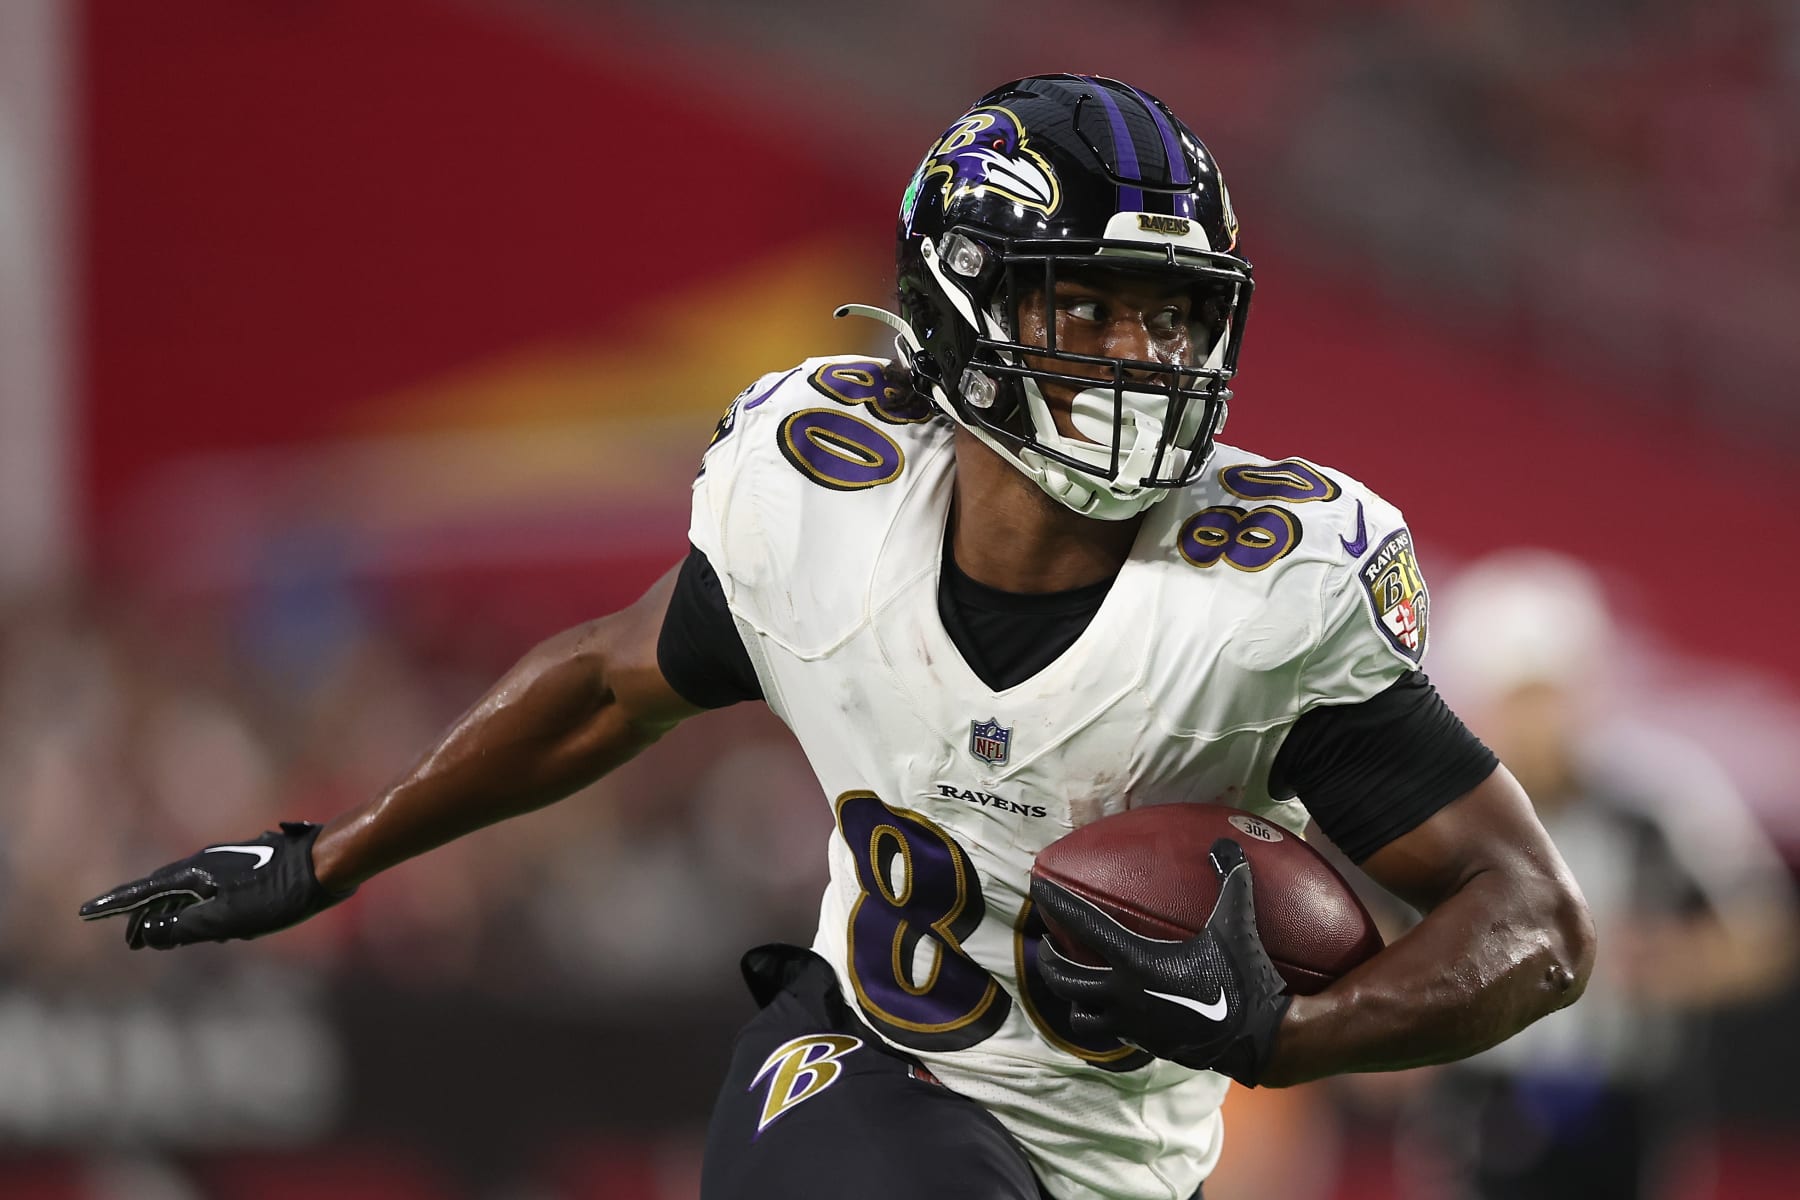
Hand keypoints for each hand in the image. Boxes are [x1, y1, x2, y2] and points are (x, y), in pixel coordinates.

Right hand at [78, 822, 352, 949]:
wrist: (330, 863)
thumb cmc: (280, 893)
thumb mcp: (227, 919)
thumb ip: (184, 928)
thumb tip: (148, 932)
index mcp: (197, 872)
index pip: (144, 891)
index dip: (116, 906)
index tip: (87, 913)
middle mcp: (208, 862)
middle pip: (165, 892)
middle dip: (146, 916)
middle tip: (131, 940)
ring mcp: (231, 863)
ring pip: (192, 893)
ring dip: (175, 916)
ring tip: (163, 938)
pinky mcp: (252, 868)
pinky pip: (214, 892)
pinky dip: (203, 910)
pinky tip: (215, 928)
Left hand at [1031, 838, 1290, 1084]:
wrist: (1258, 1038)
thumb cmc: (1245, 979)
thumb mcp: (1237, 924)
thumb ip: (1232, 879)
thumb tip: (1227, 842)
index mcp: (1137, 962)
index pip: (1084, 926)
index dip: (1057, 903)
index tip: (1037, 887)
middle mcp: (1124, 995)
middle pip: (1064, 978)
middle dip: (1049, 959)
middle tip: (1049, 942)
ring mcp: (1131, 1024)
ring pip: (1079, 1015)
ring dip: (1070, 997)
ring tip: (1072, 980)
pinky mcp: (1143, 1045)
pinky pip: (1106, 1034)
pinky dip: (1099, 1019)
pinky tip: (1108, 1008)